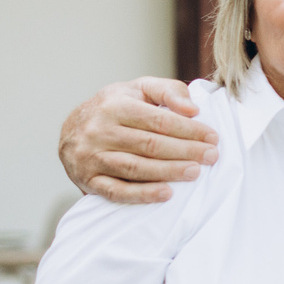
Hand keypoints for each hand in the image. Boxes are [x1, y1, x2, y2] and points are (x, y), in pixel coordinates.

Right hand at [59, 78, 216, 203]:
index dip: (189, 130)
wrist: (70, 130)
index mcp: (114, 105)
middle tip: (211, 156)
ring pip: (135, 167)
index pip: (158, 120)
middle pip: (150, 144)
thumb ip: (168, 91)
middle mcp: (99, 131)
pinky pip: (117, 191)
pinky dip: (143, 194)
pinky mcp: (88, 180)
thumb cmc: (116, 108)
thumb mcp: (139, 89)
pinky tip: (167, 194)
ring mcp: (91, 157)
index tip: (213, 137)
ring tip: (195, 172)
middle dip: (185, 151)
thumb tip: (193, 109)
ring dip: (169, 172)